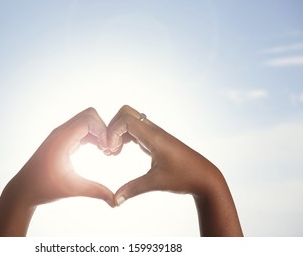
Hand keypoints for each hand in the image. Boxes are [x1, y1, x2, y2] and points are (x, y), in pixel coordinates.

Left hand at [0, 108, 113, 235]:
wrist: (24, 190)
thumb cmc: (44, 188)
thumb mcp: (72, 189)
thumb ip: (95, 191)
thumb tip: (116, 201)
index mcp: (62, 138)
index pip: (89, 119)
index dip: (103, 131)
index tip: (108, 150)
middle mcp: (62, 132)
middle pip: (90, 115)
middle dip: (104, 128)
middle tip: (109, 149)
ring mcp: (62, 135)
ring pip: (87, 121)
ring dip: (99, 132)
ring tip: (106, 151)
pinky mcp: (64, 140)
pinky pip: (83, 130)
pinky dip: (94, 137)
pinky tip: (100, 151)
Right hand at [108, 105, 242, 235]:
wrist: (205, 177)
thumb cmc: (185, 177)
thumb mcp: (156, 183)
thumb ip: (133, 189)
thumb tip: (114, 200)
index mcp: (154, 137)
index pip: (126, 120)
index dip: (112, 132)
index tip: (110, 151)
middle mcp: (154, 131)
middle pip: (126, 113)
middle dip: (112, 127)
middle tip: (108, 149)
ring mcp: (155, 134)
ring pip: (130, 120)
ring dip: (117, 132)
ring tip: (112, 152)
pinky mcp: (155, 140)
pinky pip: (135, 130)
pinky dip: (124, 137)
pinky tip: (120, 151)